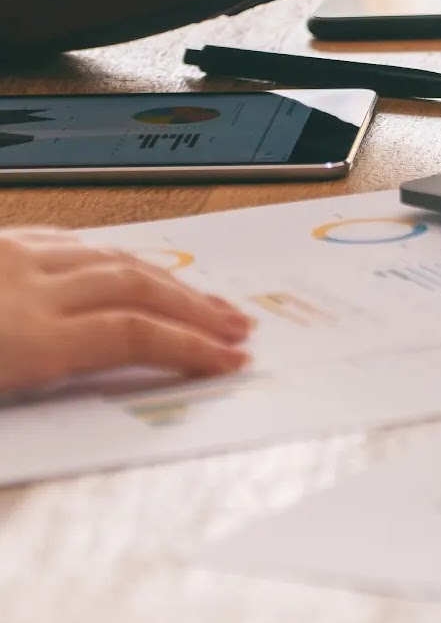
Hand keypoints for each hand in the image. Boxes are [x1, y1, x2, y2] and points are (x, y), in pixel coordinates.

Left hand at [0, 228, 251, 394]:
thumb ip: (46, 383)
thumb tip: (104, 381)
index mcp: (22, 339)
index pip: (131, 335)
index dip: (190, 346)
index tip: (228, 359)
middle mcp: (27, 287)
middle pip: (135, 288)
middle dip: (196, 308)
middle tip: (236, 325)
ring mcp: (12, 257)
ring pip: (110, 256)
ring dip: (164, 277)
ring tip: (199, 296)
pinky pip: (68, 239)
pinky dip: (110, 253)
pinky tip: (125, 261)